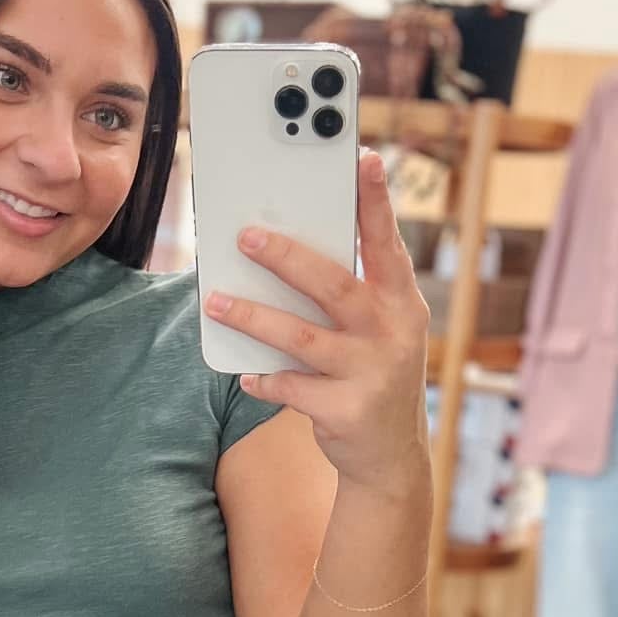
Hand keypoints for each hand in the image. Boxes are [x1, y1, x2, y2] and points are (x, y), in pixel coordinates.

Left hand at [203, 149, 431, 495]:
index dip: (375, 202)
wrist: (391, 457)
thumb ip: (349, 292)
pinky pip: (290, 387)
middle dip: (288, 258)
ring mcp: (371, 373)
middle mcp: (393, 333)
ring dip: (253, 317)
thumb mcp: (380, 329)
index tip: (363, 158)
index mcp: (402, 302)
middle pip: (334, 285)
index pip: (386, 243)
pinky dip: (264, 379)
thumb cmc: (373, 374)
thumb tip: (283, 249)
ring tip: (215, 301)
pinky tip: (245, 374)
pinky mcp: (346, 410)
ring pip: (302, 337)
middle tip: (246, 236)